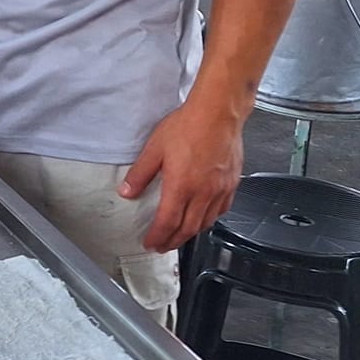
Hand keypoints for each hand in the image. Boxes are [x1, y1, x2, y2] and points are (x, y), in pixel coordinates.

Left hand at [121, 97, 245, 252]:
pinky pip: (222, 210)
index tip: (150, 243)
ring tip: (179, 236)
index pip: (167, 222)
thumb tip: (127, 191)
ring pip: (206, 222)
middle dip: (173, 242)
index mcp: (182, 186)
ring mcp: (220, 189)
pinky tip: (204, 217)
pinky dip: (210, 219)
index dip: (157, 237)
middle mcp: (203, 192)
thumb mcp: (154, 148)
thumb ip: (140, 173)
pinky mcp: (232, 183)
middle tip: (162, 246)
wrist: (218, 112)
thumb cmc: (188, 125)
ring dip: (191, 233)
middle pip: (188, 229)